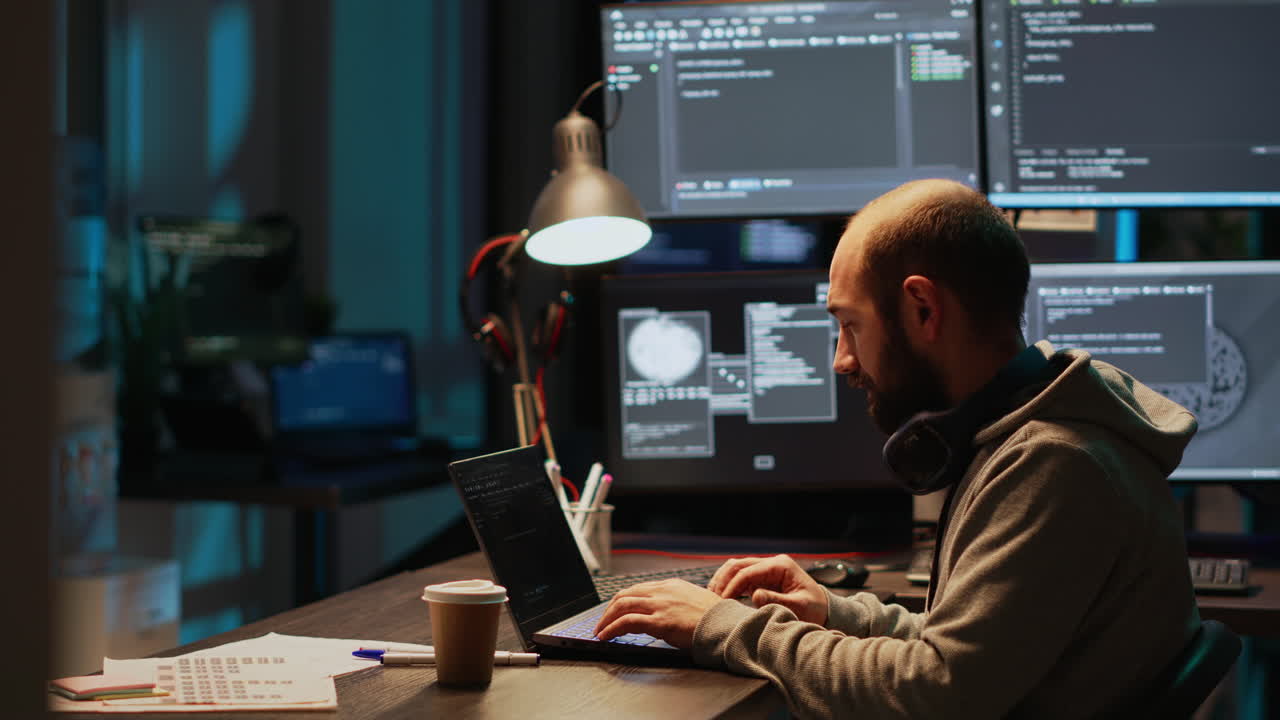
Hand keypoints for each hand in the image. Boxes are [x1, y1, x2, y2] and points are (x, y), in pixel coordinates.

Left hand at [593, 579, 723, 648]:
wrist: (726, 625)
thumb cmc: (717, 617)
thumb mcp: (695, 601)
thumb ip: (679, 603)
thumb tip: (670, 613)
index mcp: (671, 585)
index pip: (638, 589)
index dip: (623, 601)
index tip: (615, 611)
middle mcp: (663, 591)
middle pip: (625, 595)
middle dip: (609, 609)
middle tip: (602, 622)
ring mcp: (660, 605)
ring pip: (622, 605)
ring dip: (606, 619)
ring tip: (600, 631)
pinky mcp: (659, 621)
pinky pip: (627, 622)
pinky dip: (612, 629)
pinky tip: (606, 636)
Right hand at [707, 554, 828, 625]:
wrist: (824, 610)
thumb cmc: (815, 609)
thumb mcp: (800, 607)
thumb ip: (777, 600)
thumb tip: (755, 595)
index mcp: (781, 565)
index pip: (748, 570)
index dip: (733, 585)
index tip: (723, 601)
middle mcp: (771, 563)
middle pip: (738, 564)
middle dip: (723, 581)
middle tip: (713, 600)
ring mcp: (765, 570)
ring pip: (735, 568)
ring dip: (723, 581)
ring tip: (713, 598)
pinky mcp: (761, 579)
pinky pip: (740, 578)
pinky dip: (728, 586)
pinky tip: (720, 598)